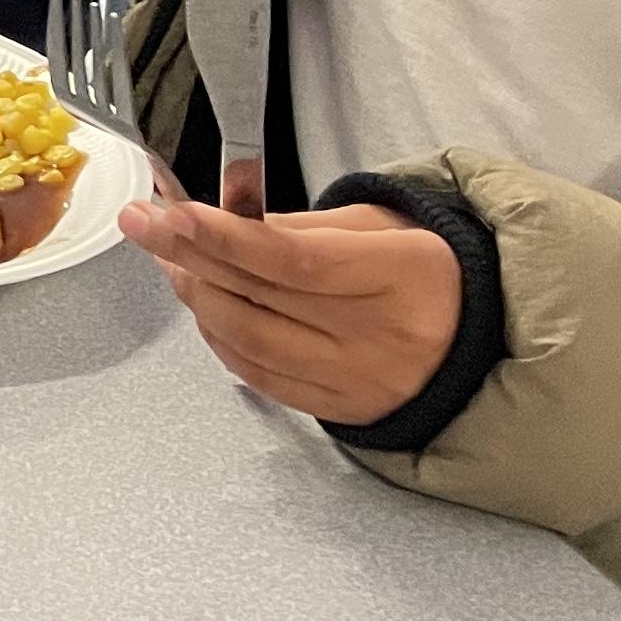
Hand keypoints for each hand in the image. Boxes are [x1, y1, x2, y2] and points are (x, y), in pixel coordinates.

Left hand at [120, 200, 466, 428]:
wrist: (477, 341)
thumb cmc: (420, 272)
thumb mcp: (376, 225)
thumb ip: (297, 223)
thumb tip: (220, 211)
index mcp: (400, 274)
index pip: (293, 259)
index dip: (223, 237)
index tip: (171, 213)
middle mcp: (381, 334)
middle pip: (260, 297)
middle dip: (188, 255)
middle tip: (144, 222)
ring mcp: (360, 379)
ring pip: (250, 339)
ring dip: (197, 296)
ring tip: (171, 260)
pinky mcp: (342, 409)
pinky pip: (260, 374)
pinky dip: (221, 338)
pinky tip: (203, 306)